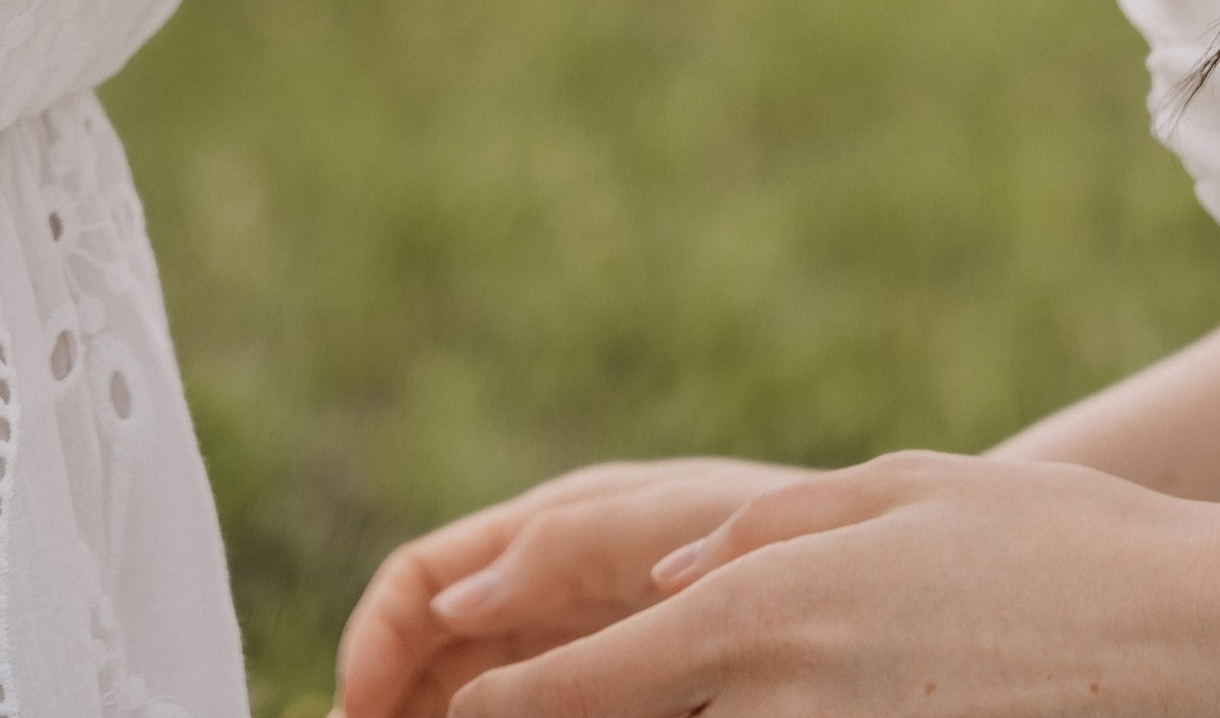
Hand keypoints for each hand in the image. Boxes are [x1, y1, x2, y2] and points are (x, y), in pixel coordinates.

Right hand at [340, 458, 809, 717]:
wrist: (866, 574)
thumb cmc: (775, 525)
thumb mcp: (666, 521)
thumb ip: (565, 547)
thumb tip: (448, 601)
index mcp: (549, 533)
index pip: (422, 581)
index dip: (375, 643)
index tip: (353, 714)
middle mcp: (550, 590)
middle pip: (429, 649)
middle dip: (385, 699)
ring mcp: (582, 645)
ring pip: (471, 691)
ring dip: (430, 716)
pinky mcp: (615, 686)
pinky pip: (534, 706)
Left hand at [444, 451, 1219, 717]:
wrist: (1205, 644)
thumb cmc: (1060, 550)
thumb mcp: (907, 493)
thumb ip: (771, 532)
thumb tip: (667, 572)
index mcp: (774, 603)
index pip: (594, 678)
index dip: (511, 704)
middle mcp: (785, 694)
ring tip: (637, 706)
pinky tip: (814, 712)